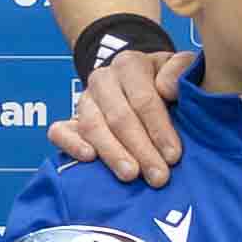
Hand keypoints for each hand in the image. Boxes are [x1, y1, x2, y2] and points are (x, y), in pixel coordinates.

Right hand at [46, 40, 183, 183]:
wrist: (140, 81)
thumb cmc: (165, 82)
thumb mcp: (181, 67)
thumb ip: (180, 71)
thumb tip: (167, 89)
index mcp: (130, 64)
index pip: (144, 99)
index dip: (159, 129)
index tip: (174, 156)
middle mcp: (103, 79)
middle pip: (119, 117)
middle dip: (141, 149)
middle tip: (158, 177)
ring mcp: (84, 100)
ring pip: (92, 126)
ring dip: (112, 153)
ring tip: (130, 175)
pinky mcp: (69, 120)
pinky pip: (59, 131)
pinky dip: (71, 144)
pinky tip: (88, 158)